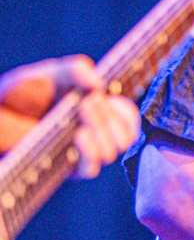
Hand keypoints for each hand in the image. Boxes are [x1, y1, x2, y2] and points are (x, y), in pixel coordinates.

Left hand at [0, 55, 139, 173]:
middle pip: (126, 137)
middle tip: (88, 102)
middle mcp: (91, 132)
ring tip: (80, 111)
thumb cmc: (20, 93)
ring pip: (111, 152)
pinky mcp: (64, 168)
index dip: (126, 112)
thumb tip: (100, 83)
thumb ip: (75, 70)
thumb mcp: (49, 73)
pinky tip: (80, 135)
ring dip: (102, 130)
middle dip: (111, 118)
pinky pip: (90, 169)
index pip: (127, 118)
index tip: (112, 99)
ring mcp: (78, 152)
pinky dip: (91, 152)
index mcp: (95, 110)